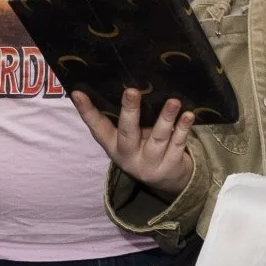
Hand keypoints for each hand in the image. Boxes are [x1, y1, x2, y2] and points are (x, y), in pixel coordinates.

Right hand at [73, 88, 195, 194]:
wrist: (167, 181)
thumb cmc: (144, 148)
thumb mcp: (129, 139)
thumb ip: (125, 119)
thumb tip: (121, 84)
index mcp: (114, 146)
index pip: (97, 128)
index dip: (87, 111)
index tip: (77, 92)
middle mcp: (129, 156)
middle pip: (128, 132)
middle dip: (130, 111)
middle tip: (131, 91)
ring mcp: (151, 163)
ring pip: (157, 138)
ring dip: (165, 118)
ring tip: (173, 101)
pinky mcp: (171, 165)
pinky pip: (178, 144)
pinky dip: (183, 129)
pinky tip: (188, 115)